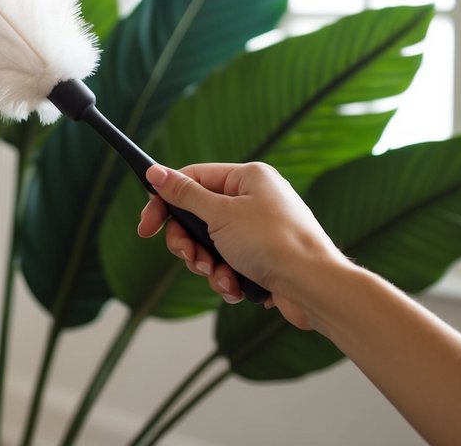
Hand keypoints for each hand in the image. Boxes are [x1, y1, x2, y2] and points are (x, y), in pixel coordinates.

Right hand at [137, 162, 346, 329]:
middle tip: (189, 257)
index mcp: (248, 177)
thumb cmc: (274, 243)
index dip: (165, 202)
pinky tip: (235, 287)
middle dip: (189, 243)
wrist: (314, 286)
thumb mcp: (220, 214)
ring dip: (208, 265)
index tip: (146, 228)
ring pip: (211, 244)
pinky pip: (229, 263)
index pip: (192, 179)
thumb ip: (184, 194)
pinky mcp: (263, 257)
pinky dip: (226, 277)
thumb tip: (155, 172)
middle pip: (198, 216)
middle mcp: (254, 199)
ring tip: (221, 276)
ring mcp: (259, 230)